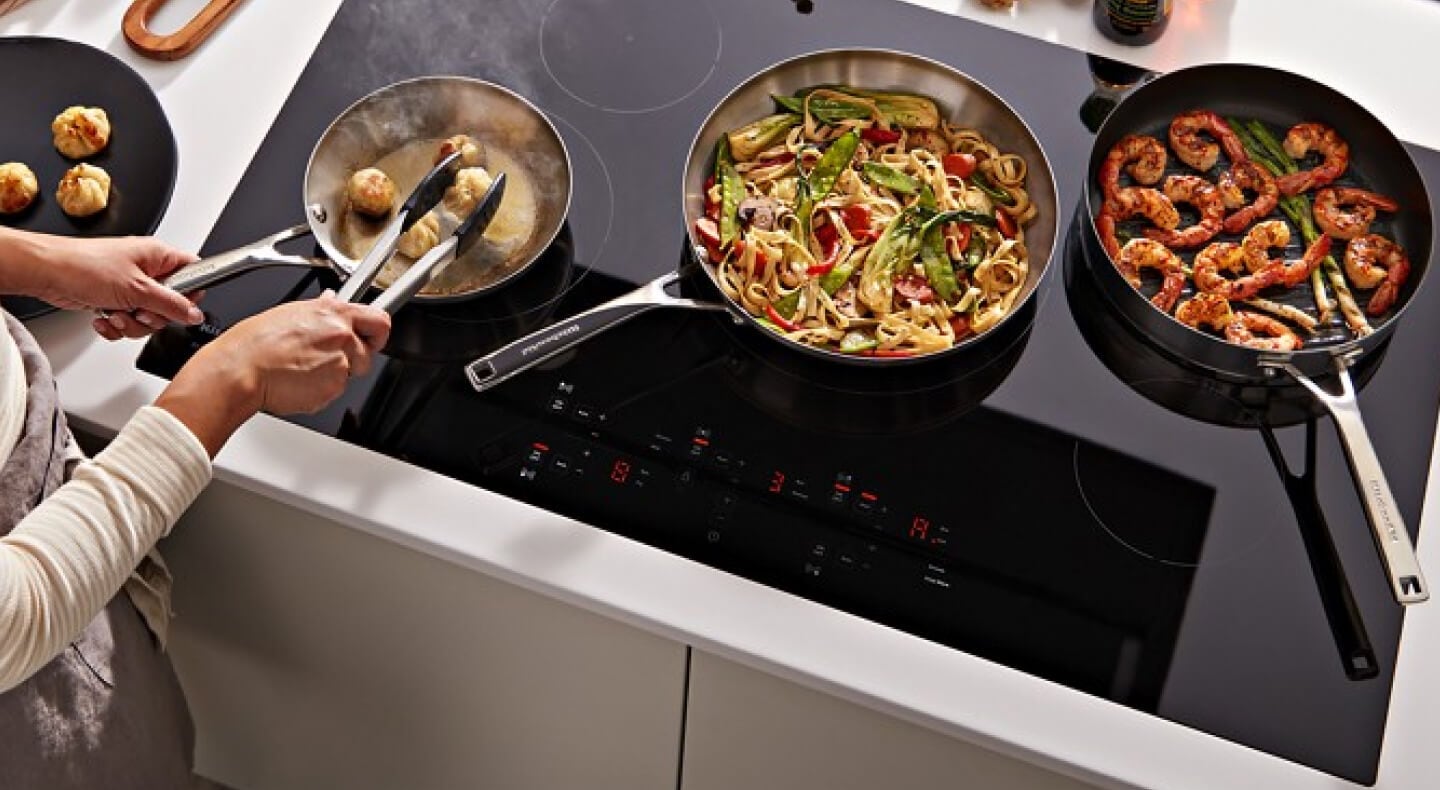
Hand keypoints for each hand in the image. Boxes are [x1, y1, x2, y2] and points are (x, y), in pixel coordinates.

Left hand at [0, 230, 203, 337]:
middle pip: (170, 304)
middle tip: (138, 310)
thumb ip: (171, 304)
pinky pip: (128, 321)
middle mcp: (146, 270)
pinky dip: (116, 325)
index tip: (177, 308)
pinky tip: (104, 317)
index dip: (190, 295)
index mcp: (157, 256)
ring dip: (132, 323)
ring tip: (115, 313)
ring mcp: (129, 286)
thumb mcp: (137, 289)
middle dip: (152, 316)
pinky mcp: (114, 299)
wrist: (46, 273)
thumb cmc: (83, 266)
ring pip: (148, 317)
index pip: (193, 274)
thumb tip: (194, 314)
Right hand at [155, 294, 391, 456]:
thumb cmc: (256, 343)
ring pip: (351, 373)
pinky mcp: (333, 387)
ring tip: (303, 368)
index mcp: (333, 312)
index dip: (377, 332)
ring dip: (334, 374)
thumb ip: (320, 310)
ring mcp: (339, 362)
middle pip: (370, 352)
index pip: (379, 320)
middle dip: (356, 357)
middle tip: (332, 359)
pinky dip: (321, 390)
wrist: (241, 369)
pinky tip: (299, 381)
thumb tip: (332, 300)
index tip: (374, 336)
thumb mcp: (290, 312)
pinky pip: (335, 391)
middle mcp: (341, 334)